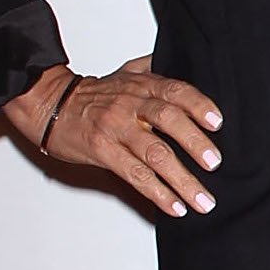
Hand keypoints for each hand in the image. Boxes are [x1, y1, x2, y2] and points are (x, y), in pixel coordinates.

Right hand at [4, 57, 223, 219]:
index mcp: (143, 86)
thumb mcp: (128, 72)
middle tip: (215, 163)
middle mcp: (132, 105)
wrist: (51, 105)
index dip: (199, 105)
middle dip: (195, 143)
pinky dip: (157, 193)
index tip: (218, 122)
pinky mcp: (103, 153)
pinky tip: (174, 205)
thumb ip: (157, 69)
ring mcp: (117, 130)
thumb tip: (191, 63)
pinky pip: (134, 175)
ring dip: (182, 180)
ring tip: (202, 199)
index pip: (177, 91)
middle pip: (169, 121)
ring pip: (154, 155)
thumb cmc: (94, 93)